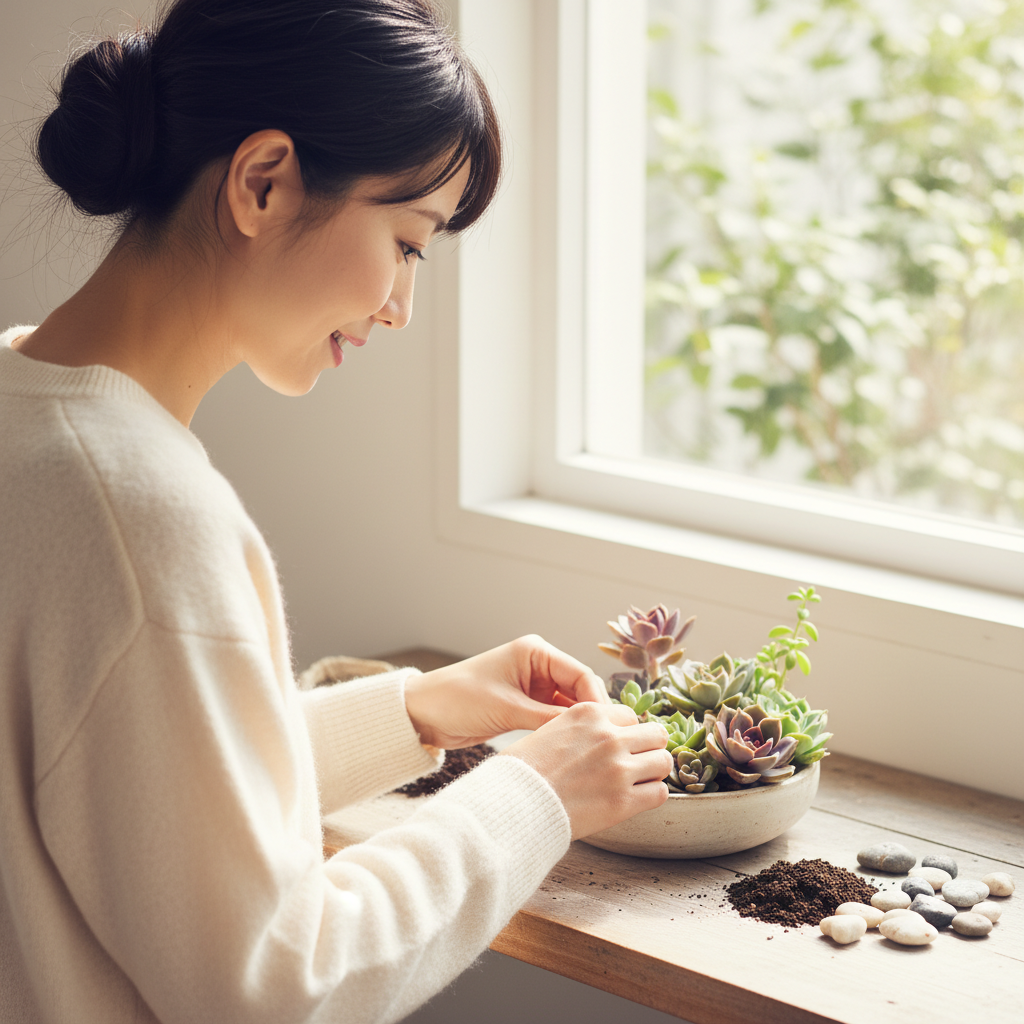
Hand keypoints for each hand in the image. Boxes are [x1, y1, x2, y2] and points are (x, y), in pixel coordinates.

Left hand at [403, 635, 609, 749]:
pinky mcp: (526, 706)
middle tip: (608, 745)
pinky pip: (554, 719)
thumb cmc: (457, 699)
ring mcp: (533, 687)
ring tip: (594, 751)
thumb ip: (548, 719)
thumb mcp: (507, 709)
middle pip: (580, 691)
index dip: (597, 701)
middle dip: (592, 715)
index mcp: (535, 652)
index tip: (608, 728)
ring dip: (578, 726)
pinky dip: (562, 733)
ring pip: (569, 707)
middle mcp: (538, 666)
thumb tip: (587, 731)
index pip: (581, 674)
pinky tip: (574, 751)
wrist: (422, 713)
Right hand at [501, 703, 671, 839]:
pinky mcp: (623, 801)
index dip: (626, 733)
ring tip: (639, 781)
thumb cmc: (523, 770)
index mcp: (589, 714)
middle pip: (655, 734)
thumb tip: (598, 734)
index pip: (630, 716)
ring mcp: (619, 769)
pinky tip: (637, 798)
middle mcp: (609, 736)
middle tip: (636, 762)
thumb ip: (581, 728)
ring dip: (654, 770)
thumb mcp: (550, 730)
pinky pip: (660, 792)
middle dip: (647, 748)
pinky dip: (652, 795)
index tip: (618, 747)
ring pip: (664, 761)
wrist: (514, 804)